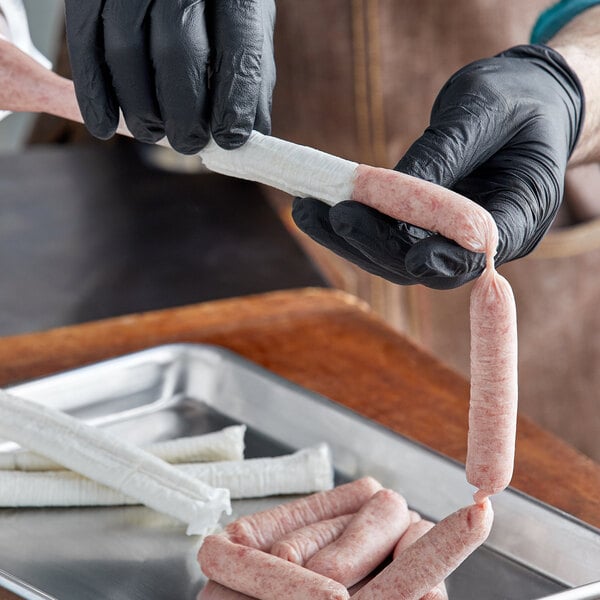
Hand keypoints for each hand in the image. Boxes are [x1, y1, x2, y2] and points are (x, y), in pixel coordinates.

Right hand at [64, 0, 275, 153]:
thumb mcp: (242, 20)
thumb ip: (249, 71)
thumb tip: (250, 133)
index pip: (237, 48)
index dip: (234, 102)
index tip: (229, 140)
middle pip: (177, 52)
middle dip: (183, 113)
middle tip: (187, 143)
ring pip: (125, 52)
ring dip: (139, 108)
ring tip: (152, 132)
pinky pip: (85, 45)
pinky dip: (94, 95)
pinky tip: (105, 126)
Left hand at [293, 45, 583, 288]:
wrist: (522, 102)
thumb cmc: (516, 98)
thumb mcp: (485, 109)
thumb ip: (444, 153)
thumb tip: (384, 188)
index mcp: (520, 214)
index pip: (481, 253)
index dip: (448, 259)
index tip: (413, 255)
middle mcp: (481, 240)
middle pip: (426, 264)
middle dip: (378, 243)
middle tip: (335, 214)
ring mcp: (448, 239)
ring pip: (395, 256)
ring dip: (350, 238)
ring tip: (306, 209)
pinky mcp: (421, 229)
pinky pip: (384, 236)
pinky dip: (351, 224)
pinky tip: (315, 206)